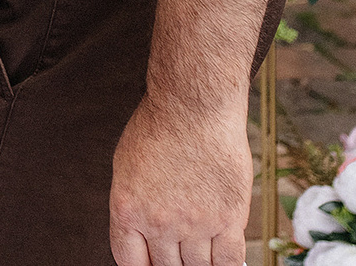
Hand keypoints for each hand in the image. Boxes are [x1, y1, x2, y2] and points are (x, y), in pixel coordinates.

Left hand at [108, 96, 251, 265]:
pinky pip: (229, 261)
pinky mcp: (228, 218)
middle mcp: (158, 222)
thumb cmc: (159, 127)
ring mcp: (195, 223)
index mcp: (126, 210)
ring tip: (199, 255)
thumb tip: (141, 234)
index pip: (130, 262)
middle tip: (179, 257)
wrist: (194, 107)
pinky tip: (224, 263)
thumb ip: (133, 205)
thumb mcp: (126, 167)